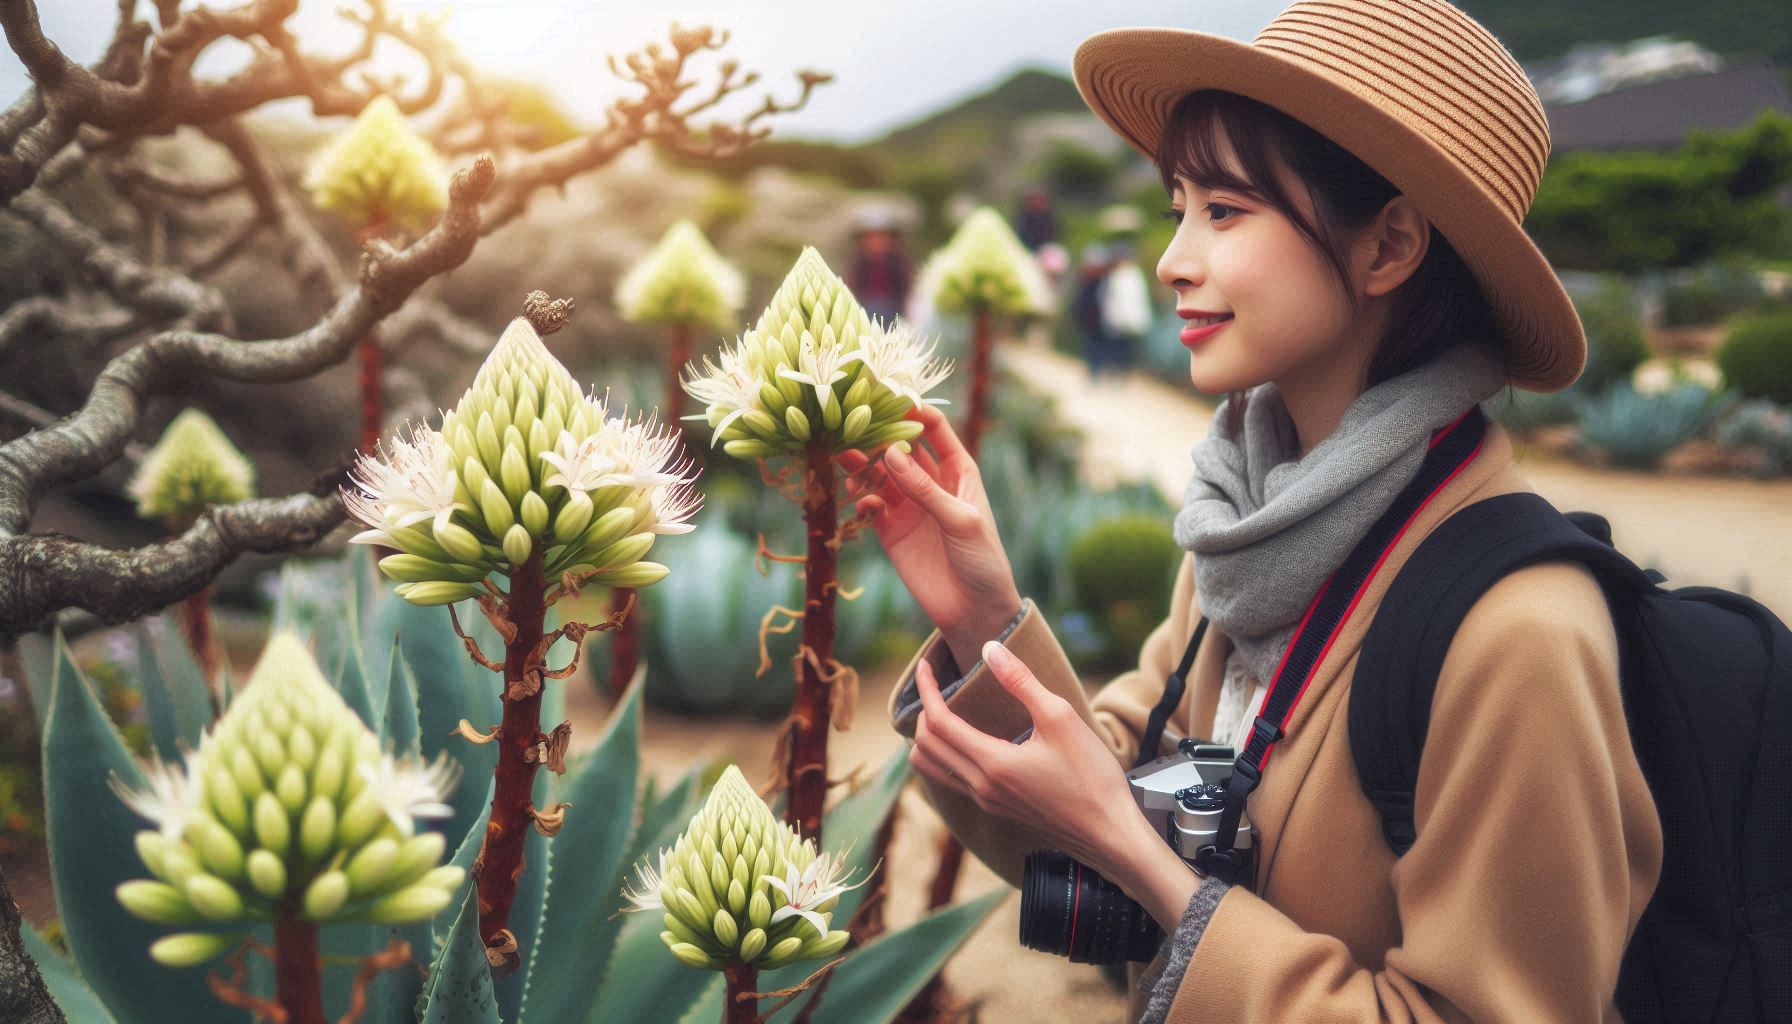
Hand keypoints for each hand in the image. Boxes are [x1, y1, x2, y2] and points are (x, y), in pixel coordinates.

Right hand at [838, 405, 1021, 658]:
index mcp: (958, 470)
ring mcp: (909, 505)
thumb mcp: (961, 521)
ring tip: (844, 459)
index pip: (934, 428)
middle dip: (877, 434)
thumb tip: (890, 454)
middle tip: (851, 425)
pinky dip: (862, 497)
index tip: (887, 399)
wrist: (974, 611)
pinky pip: (870, 504)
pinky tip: (861, 500)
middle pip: (900, 447)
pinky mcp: (890, 530)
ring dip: (862, 464)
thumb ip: (926, 489)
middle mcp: (930, 482)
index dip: (913, 411)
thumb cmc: (983, 561)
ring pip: (879, 473)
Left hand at [908, 638, 1145, 875]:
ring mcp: (988, 802)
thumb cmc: (1091, 776)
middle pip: (925, 747)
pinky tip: (966, 738)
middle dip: (921, 711)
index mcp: (992, 763)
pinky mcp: (998, 809)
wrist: (1109, 833)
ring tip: (940, 708)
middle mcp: (981, 787)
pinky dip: (945, 755)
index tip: (925, 666)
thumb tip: (989, 649)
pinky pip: (953, 781)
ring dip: (927, 737)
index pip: (937, 723)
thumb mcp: (1060, 717)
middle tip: (932, 684)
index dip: (925, 690)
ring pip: (934, 769)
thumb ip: (1021, 681)